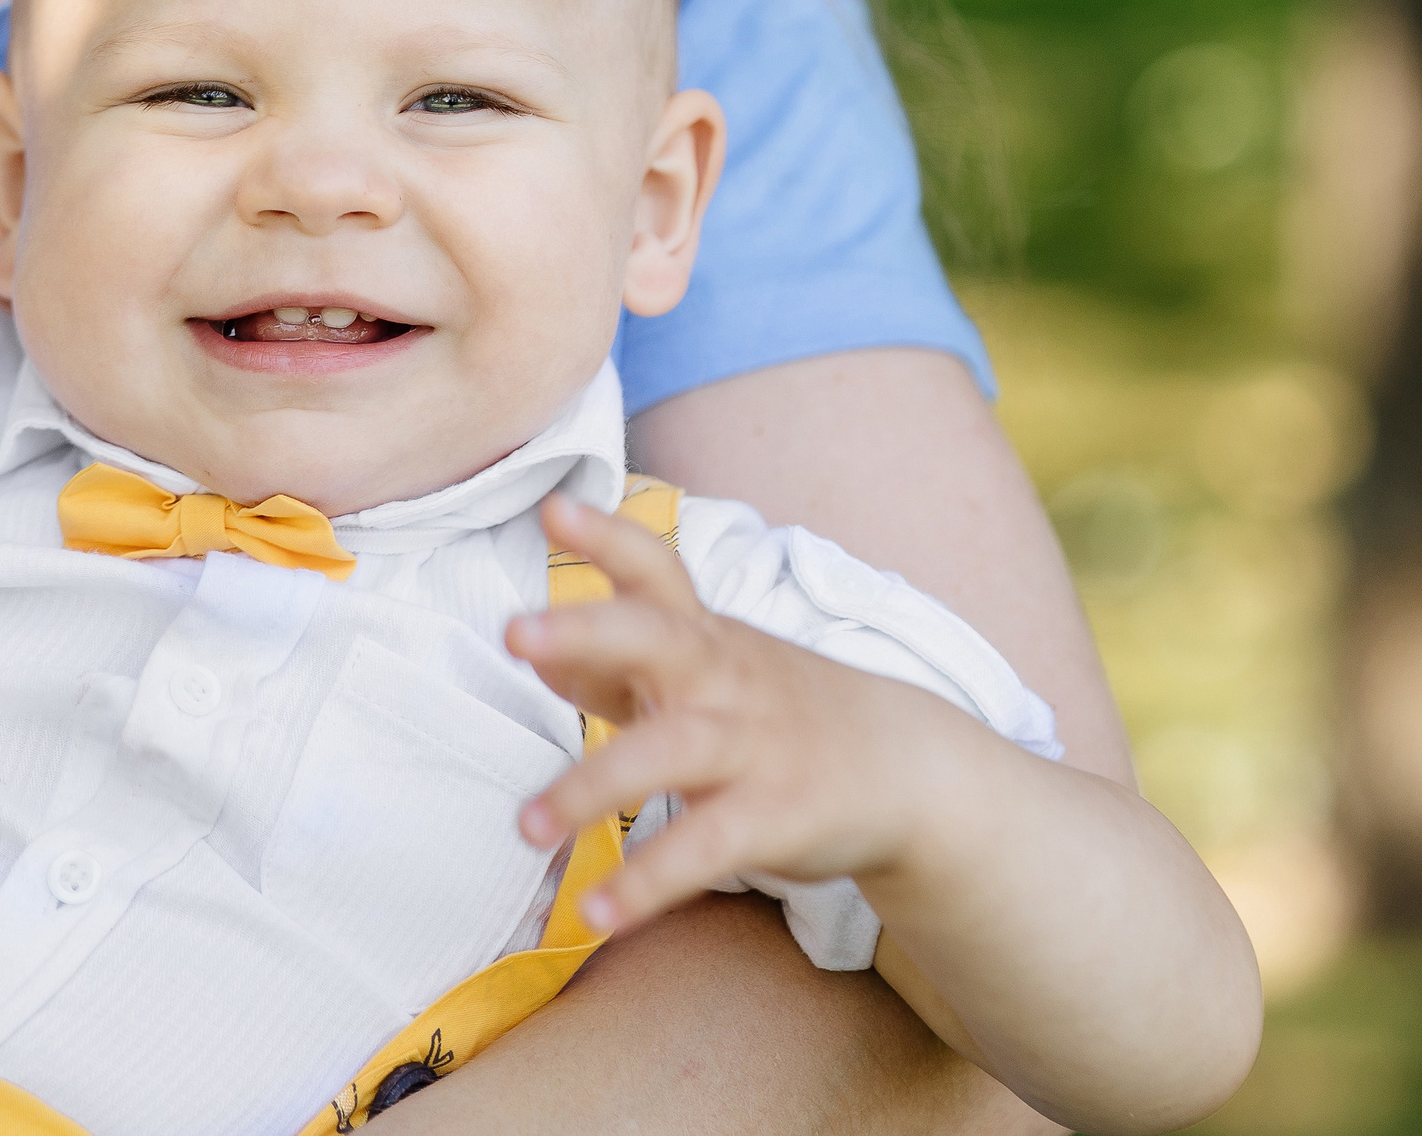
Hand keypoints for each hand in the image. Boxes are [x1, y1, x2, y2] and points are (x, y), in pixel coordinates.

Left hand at [506, 493, 971, 935]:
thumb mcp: (703, 672)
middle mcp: (723, 676)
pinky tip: (596, 913)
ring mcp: (751, 745)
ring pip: (668, 752)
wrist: (906, 767)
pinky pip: (703, 848)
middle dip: (586, 630)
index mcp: (703, 634)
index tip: (554, 507)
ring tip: (526, 825)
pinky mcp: (774, 817)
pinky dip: (647, 883)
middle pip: (655, 638)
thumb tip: (535, 652)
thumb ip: (617, 665)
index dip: (606, 536)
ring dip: (590, 787)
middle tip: (515, 632)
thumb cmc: (773, 712)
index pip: (656, 567)